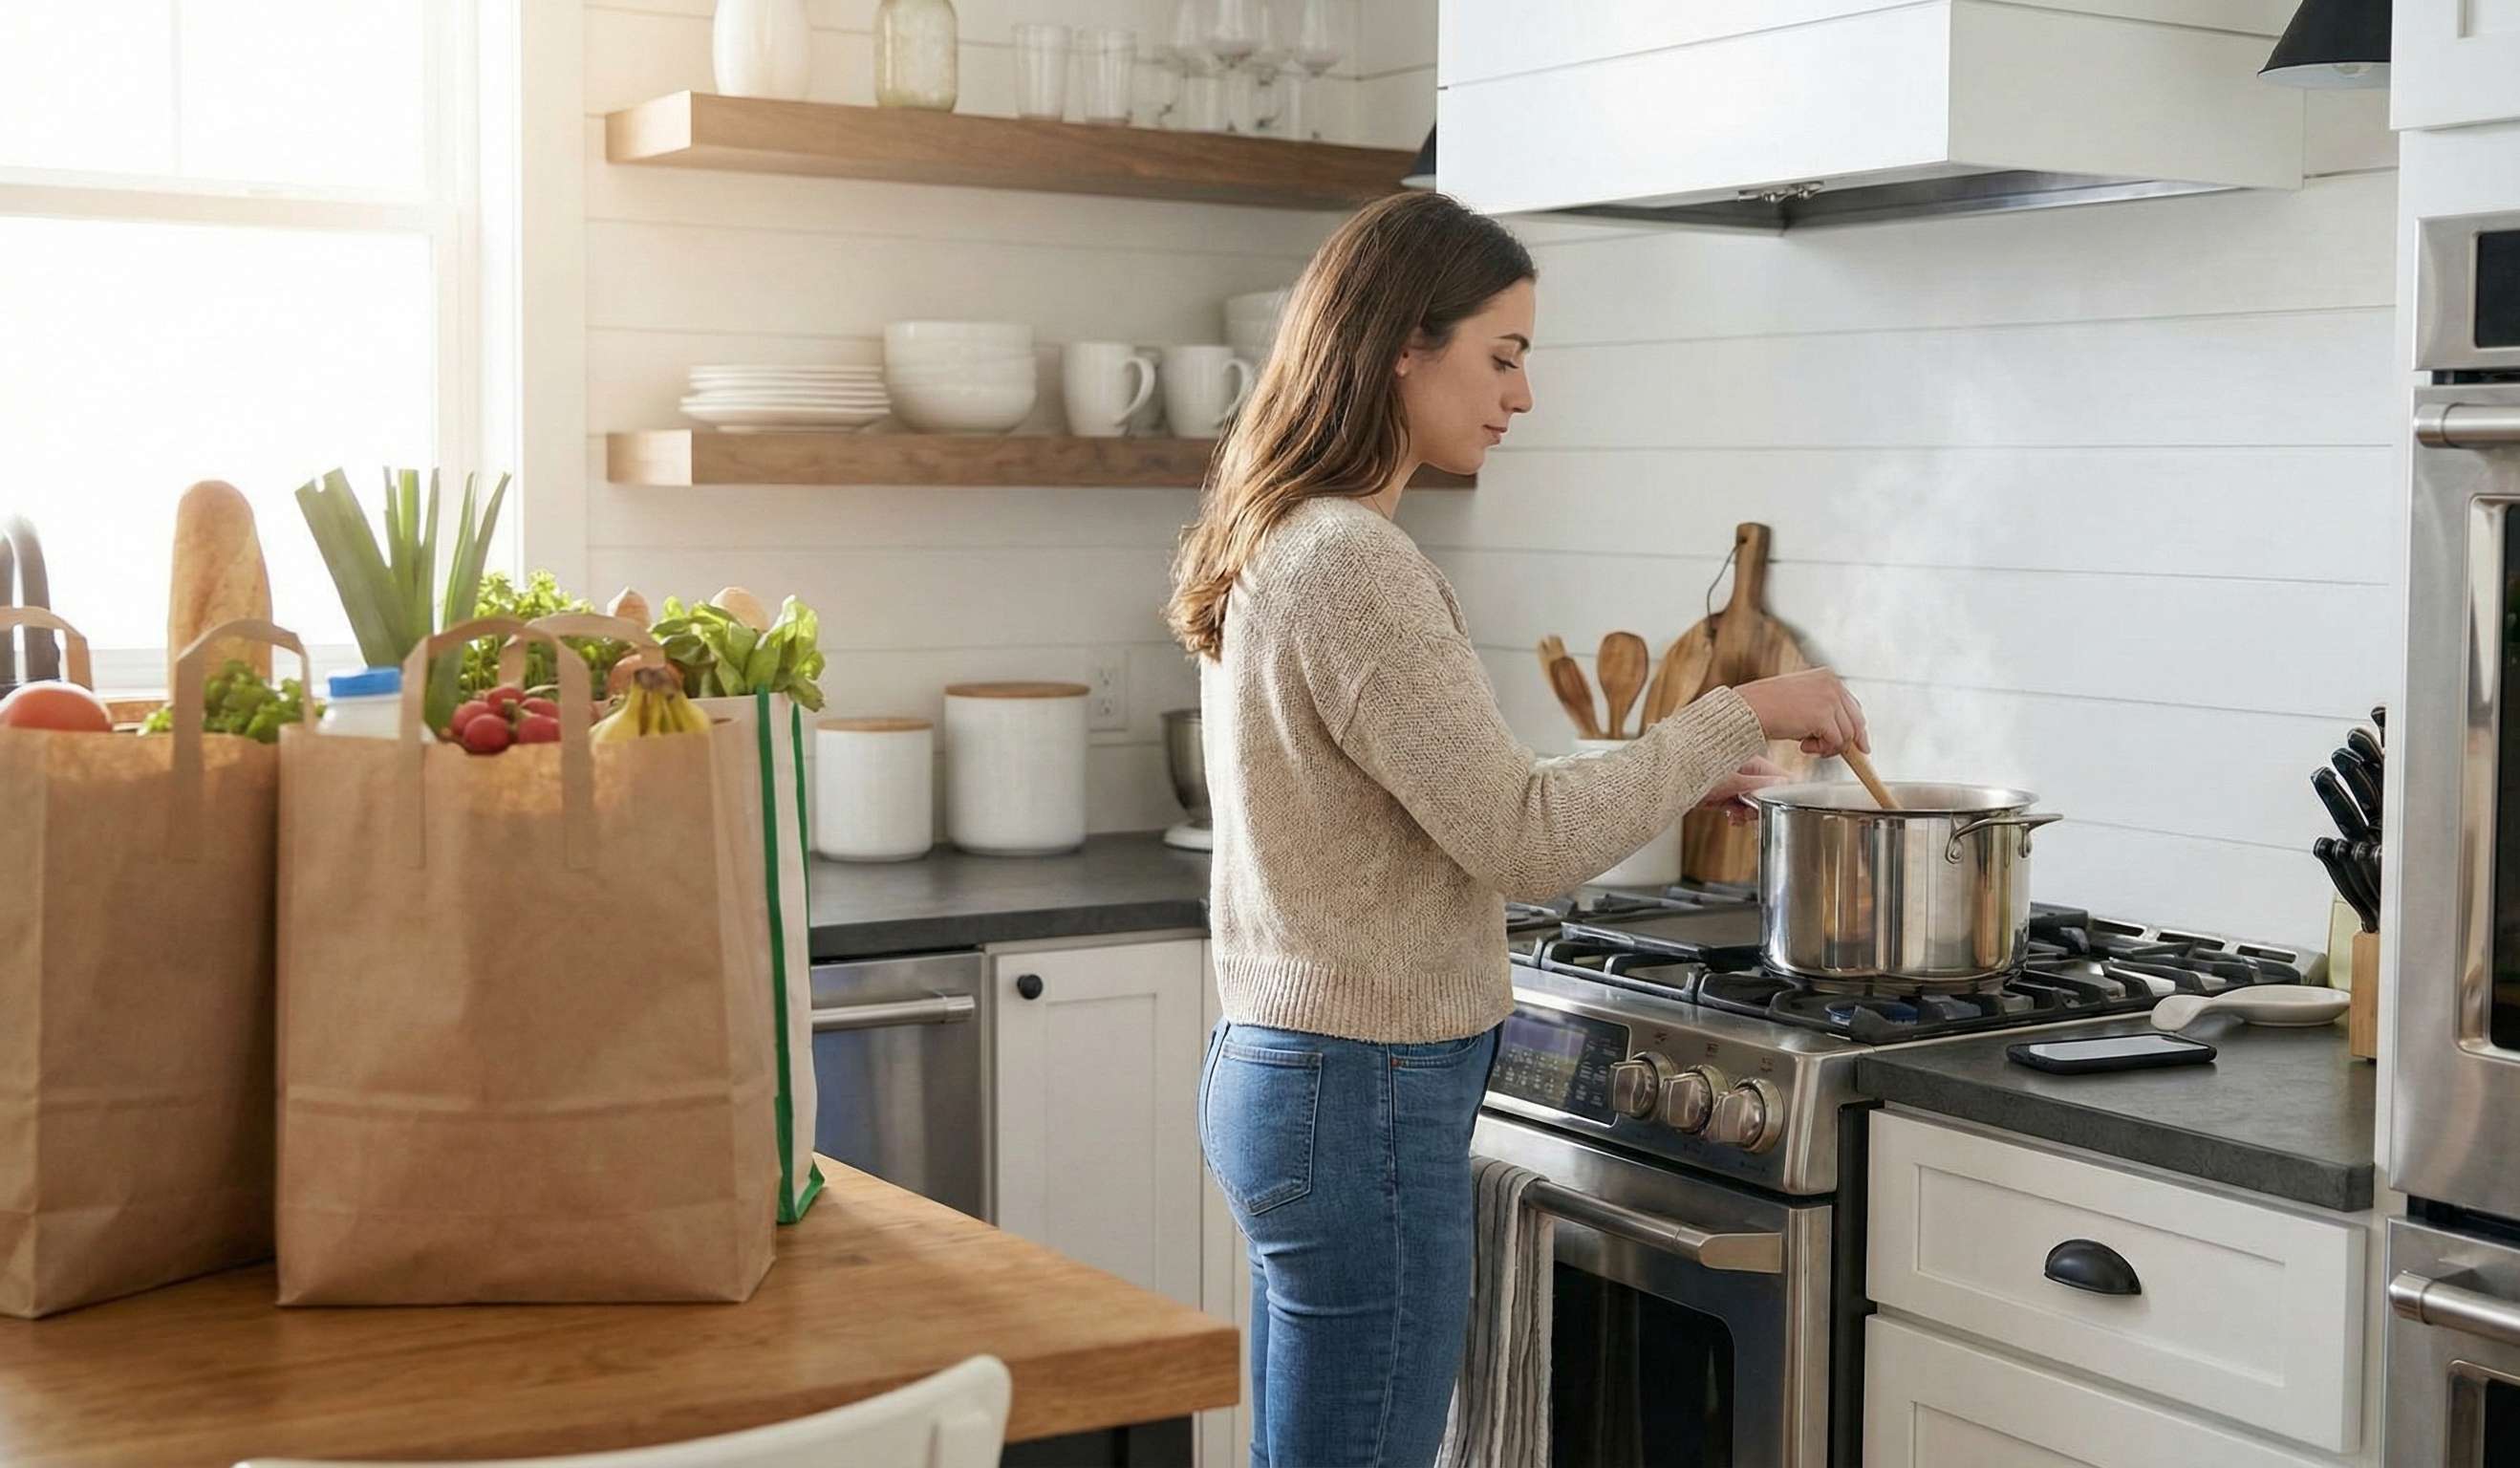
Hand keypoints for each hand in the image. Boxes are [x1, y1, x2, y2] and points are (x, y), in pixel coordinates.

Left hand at [1700, 755, 1789, 824]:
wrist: (1667, 782)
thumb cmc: (1693, 769)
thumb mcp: (1731, 781)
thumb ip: (1759, 785)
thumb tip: (1785, 784)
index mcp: (1752, 759)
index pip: (1779, 776)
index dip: (1781, 794)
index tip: (1777, 807)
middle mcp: (1745, 769)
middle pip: (1767, 791)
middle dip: (1761, 806)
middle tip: (1752, 813)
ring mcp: (1734, 781)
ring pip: (1752, 801)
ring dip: (1747, 812)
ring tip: (1737, 814)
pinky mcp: (1723, 793)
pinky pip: (1738, 805)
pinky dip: (1736, 813)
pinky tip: (1731, 816)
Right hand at [1735, 667, 1867, 756]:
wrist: (1749, 708)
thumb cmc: (1767, 705)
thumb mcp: (1802, 699)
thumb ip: (1824, 709)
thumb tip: (1845, 733)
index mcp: (1828, 676)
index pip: (1853, 706)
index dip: (1856, 728)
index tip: (1860, 746)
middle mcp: (1832, 684)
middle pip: (1856, 722)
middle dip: (1846, 742)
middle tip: (1827, 751)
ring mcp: (1829, 699)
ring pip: (1847, 735)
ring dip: (1828, 746)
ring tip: (1806, 745)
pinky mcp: (1823, 716)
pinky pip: (1835, 743)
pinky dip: (1821, 750)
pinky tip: (1803, 746)